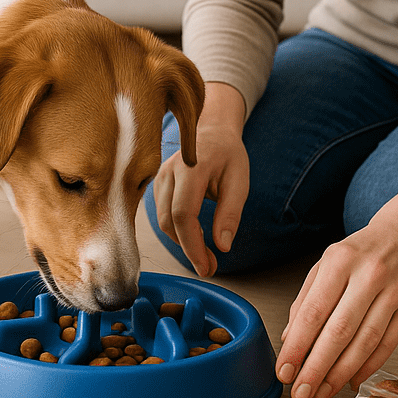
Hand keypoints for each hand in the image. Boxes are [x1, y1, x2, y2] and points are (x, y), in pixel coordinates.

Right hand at [152, 82, 248, 276]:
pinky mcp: (157, 183)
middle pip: (169, 221)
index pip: (183, 213)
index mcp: (192, 168)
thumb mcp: (240, 181)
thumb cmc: (228, 155)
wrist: (212, 131)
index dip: (192, 245)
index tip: (206, 267)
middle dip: (189, 249)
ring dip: (182, 242)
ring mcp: (160, 176)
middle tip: (211, 266)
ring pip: (163, 221)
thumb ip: (230, 213)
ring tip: (207, 252)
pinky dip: (178, 229)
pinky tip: (196, 232)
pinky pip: (163, 214)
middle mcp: (170, 171)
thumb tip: (223, 246)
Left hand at [275, 168, 397, 397]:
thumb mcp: (325, 265)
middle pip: (339, 331)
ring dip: (340, 374)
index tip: (284, 370)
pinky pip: (387, 346)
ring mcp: (393, 293)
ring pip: (364, 343)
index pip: (314, 311)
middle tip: (301, 393)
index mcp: (340, 261)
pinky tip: (349, 381)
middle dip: (316, 368)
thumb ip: (305, 300)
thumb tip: (290, 340)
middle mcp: (368, 276)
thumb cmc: (357, 253)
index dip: (298, 345)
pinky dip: (367, 368)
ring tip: (321, 392)